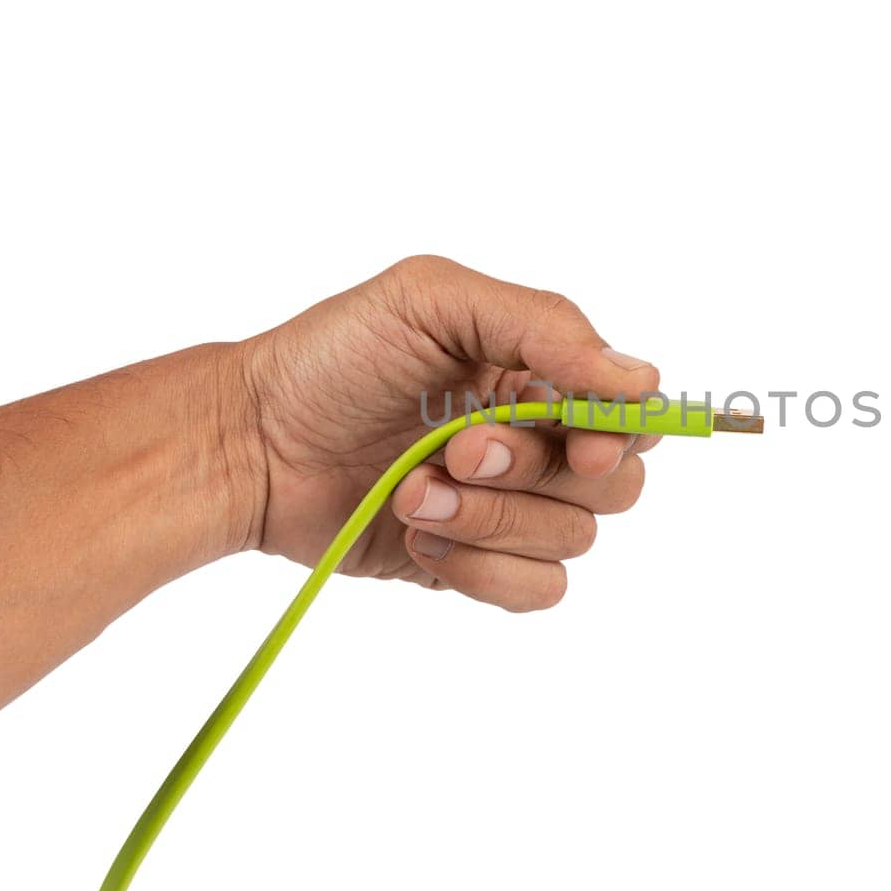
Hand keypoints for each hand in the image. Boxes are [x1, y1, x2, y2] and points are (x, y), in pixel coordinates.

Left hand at [235, 256, 660, 610]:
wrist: (249, 444)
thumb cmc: (332, 359)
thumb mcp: (433, 300)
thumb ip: (545, 326)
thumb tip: (641, 379)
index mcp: (539, 373)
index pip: (633, 412)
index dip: (623, 431)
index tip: (584, 438)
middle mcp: (537, 442)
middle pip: (616, 485)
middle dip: (536, 472)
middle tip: (457, 449)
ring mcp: (507, 508)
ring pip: (573, 541)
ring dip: (490, 519)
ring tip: (411, 490)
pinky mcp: (474, 565)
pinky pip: (536, 590)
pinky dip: (480, 570)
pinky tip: (419, 536)